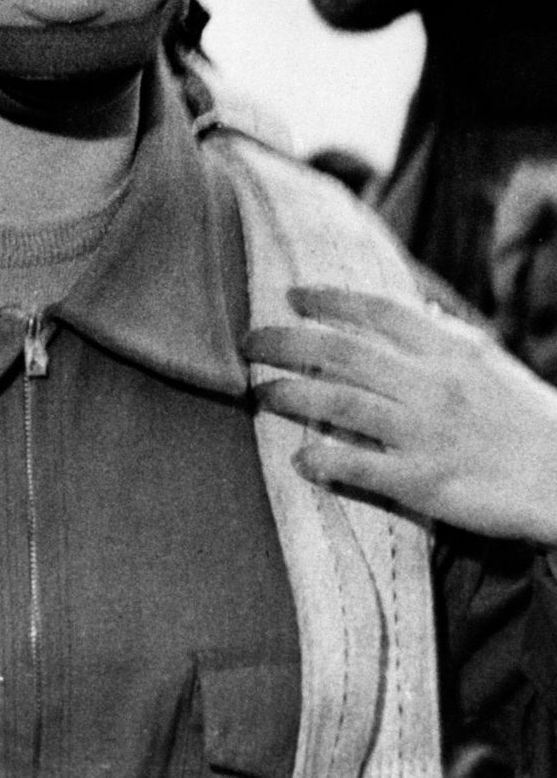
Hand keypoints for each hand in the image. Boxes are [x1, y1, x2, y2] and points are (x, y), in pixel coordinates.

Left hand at [243, 285, 556, 544]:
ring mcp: (423, 432)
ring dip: (289, 395)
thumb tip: (422, 309)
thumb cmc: (534, 420)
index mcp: (450, 351)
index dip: (328, 300)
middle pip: (341, 353)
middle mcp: (430, 384)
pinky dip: (324, 460)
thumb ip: (451, 337)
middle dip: (286, 343)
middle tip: (249, 342)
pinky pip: (360, 465)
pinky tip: (299, 459)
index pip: (377, 312)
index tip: (292, 296)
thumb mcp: (494, 364)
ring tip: (258, 392)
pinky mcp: (423, 481)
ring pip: (338, 403)